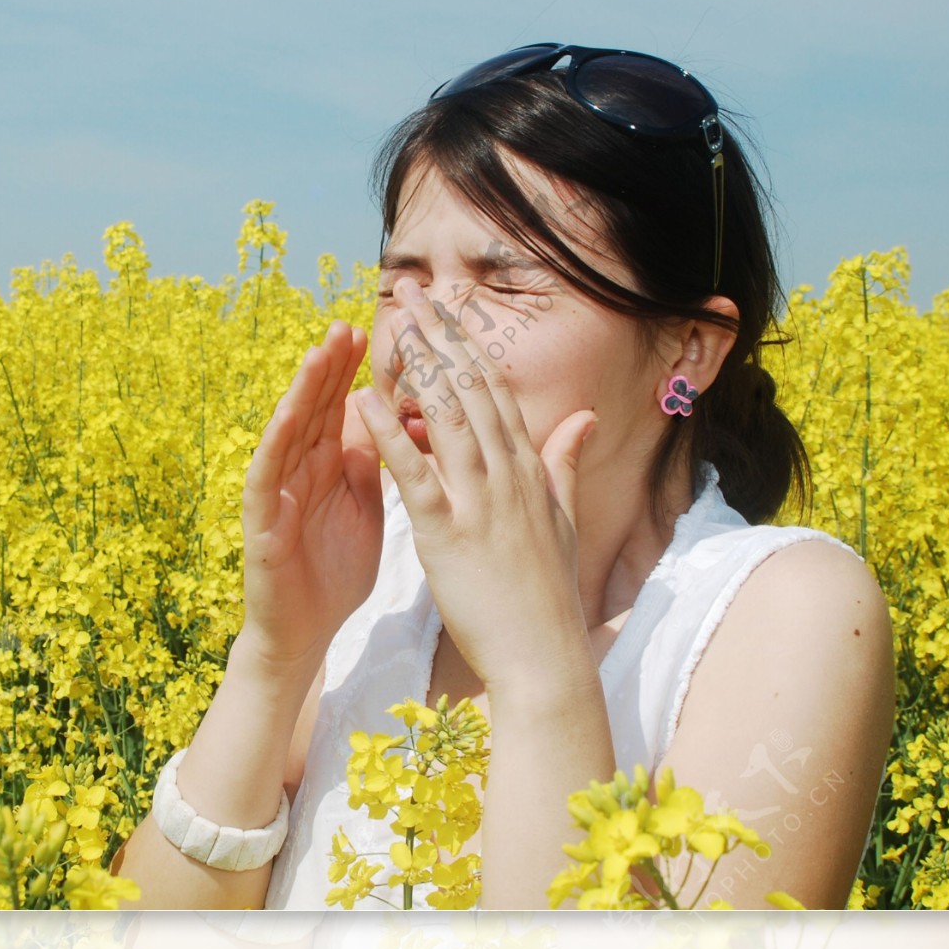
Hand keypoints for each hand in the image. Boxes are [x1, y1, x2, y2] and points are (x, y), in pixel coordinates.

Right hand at [238, 320, 385, 675]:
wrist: (306, 632)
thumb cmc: (335, 572)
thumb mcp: (365, 507)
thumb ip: (371, 463)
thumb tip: (389, 416)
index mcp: (329, 465)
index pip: (341, 407)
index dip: (355, 371)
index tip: (377, 332)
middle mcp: (299, 469)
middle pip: (315, 408)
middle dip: (330, 366)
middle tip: (347, 323)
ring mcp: (277, 491)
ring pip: (289, 430)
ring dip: (302, 390)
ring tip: (318, 353)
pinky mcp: (261, 521)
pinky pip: (267, 475)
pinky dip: (277, 442)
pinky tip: (288, 415)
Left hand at [353, 278, 597, 694]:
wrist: (544, 656)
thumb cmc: (547, 595)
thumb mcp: (561, 520)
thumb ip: (564, 464)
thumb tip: (585, 418)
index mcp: (529, 471)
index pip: (496, 392)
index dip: (468, 344)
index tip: (447, 307)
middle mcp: (508, 475)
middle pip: (471, 389)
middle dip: (441, 336)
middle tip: (413, 292)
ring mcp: (480, 502)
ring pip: (446, 418)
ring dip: (417, 367)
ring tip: (392, 324)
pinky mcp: (447, 534)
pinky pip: (414, 473)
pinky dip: (388, 433)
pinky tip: (363, 401)